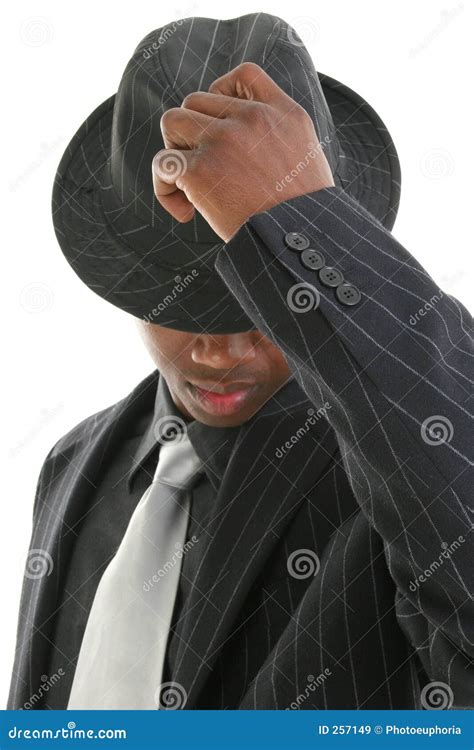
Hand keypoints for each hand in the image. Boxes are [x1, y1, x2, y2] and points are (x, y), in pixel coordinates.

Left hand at [152, 62, 334, 241]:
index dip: (221, 94)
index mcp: (284, 114)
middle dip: (192, 133)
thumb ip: (278, 137)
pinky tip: (186, 212)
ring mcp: (224, 140)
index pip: (243, 76)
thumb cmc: (304, 216)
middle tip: (204, 169)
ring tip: (188, 183)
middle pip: (196, 101)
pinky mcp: (201, 170)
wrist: (299, 240)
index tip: (220, 126)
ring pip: (172, 122)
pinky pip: (162, 164)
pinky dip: (165, 189)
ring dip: (173, 151)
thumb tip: (242, 143)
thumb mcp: (307, 158)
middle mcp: (252, 119)